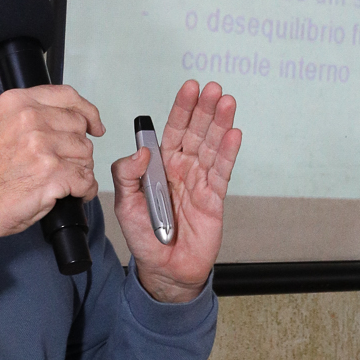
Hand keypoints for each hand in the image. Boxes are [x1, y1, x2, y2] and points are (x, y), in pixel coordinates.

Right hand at [0, 85, 103, 260]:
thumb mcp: (2, 126)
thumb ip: (32, 115)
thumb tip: (70, 116)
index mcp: (17, 103)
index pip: (68, 96)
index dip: (88, 111)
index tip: (95, 125)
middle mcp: (30, 119)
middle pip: (80, 127)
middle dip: (77, 148)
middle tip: (62, 163)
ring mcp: (42, 146)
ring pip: (86, 153)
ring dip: (80, 170)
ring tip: (61, 180)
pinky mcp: (52, 174)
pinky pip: (86, 179)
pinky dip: (84, 190)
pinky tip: (71, 194)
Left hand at [111, 81, 241, 303]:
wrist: (164, 270)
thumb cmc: (143, 238)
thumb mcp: (125, 206)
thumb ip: (127, 176)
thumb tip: (141, 151)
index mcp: (159, 167)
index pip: (172, 131)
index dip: (181, 109)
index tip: (189, 89)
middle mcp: (181, 169)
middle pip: (195, 133)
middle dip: (204, 110)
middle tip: (214, 89)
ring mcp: (199, 182)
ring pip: (211, 147)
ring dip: (220, 124)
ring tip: (227, 103)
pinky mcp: (214, 198)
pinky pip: (222, 171)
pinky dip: (228, 152)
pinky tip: (234, 134)